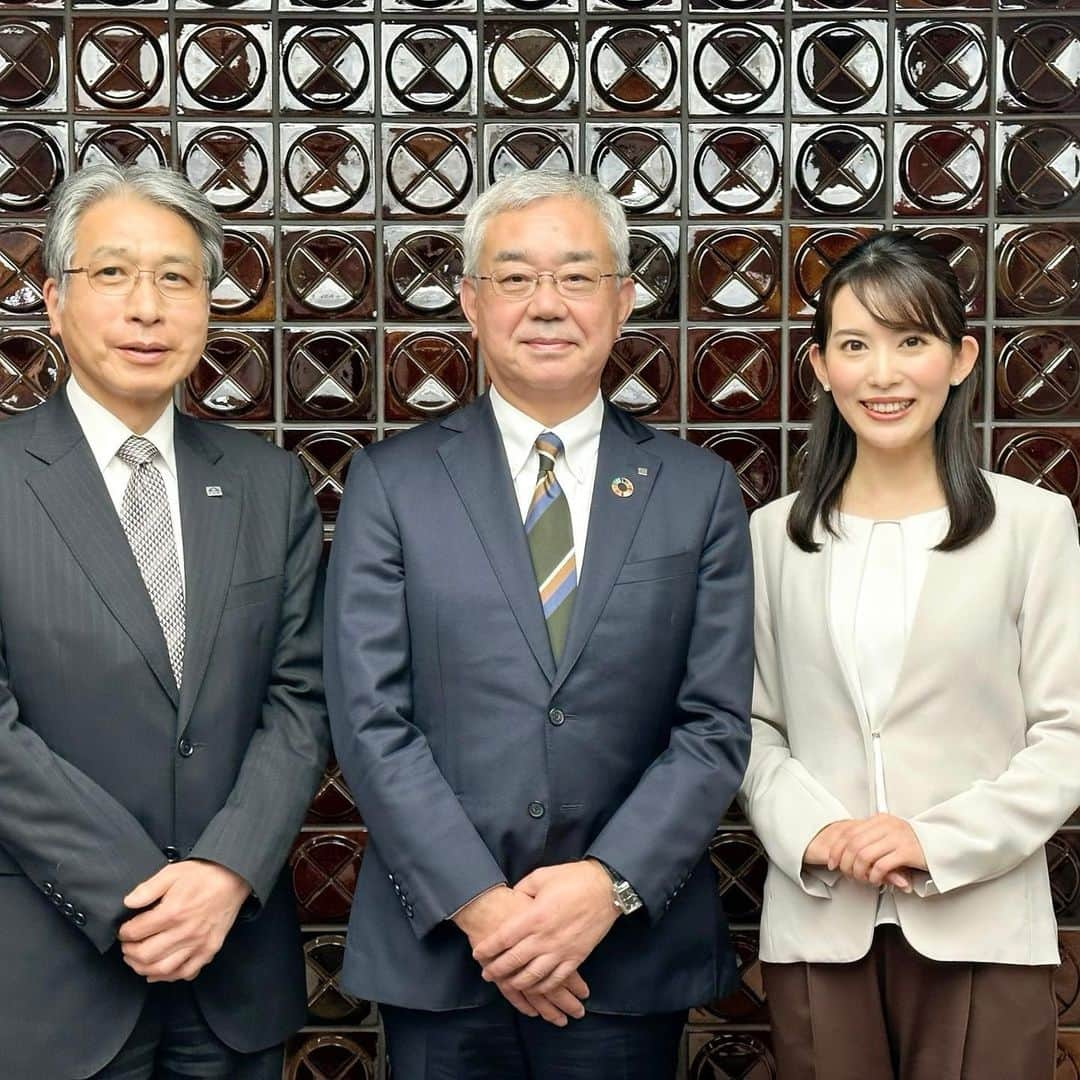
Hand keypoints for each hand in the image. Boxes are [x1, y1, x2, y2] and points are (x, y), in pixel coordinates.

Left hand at [117, 860, 250, 981]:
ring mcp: (198, 944)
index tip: (123, 931)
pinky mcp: (209, 950)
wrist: (234, 878)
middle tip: (127, 946)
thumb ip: (148, 888)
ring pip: (162, 969)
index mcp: (173, 912)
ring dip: (143, 968)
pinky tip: (158, 972)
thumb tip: (128, 903)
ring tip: (137, 960)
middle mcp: (185, 932)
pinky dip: (168, 977)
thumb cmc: (203, 875)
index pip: (136, 932)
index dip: (123, 933)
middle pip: (145, 955)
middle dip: (129, 953)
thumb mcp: (173, 872)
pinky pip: (185, 972)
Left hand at [454, 885, 588, 1026]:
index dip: (488, 949)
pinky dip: (542, 987)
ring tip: (505, 983)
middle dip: (496, 970)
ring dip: (515, 982)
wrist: (606, 889)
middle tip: (486, 974)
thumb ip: (522, 890)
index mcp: (534, 917)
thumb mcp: (542, 876)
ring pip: (532, 976)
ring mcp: (561, 951)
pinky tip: (533, 988)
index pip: (503, 939)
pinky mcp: (576, 958)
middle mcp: (545, 938)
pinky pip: (555, 980)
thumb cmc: (574, 879)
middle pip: (513, 961)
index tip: (477, 954)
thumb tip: (511, 900)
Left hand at [806, 820, 912, 890]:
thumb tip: (845, 854)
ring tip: (863, 879)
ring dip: (859, 872)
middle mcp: (886, 826)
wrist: (942, 845)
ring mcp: (897, 837)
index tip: (833, 862)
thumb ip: (871, 841)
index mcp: (879, 820)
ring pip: (864, 855)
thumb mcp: (889, 836)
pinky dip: (874, 876)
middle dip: (846, 863)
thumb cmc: (914, 843)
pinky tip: (876, 880)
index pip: (848, 832)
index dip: (836, 849)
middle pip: (853, 845)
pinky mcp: (907, 851)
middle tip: (848, 874)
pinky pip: (881, 865)